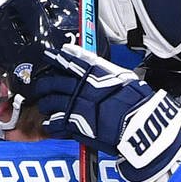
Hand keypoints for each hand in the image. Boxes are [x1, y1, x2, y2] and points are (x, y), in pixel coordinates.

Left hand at [28, 44, 180, 181]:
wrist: (140, 124)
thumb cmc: (138, 102)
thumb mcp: (124, 78)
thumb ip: (106, 72)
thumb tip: (98, 67)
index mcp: (95, 72)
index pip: (70, 61)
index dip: (57, 58)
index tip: (50, 56)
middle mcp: (82, 86)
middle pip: (52, 82)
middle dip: (43, 84)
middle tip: (40, 87)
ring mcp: (76, 105)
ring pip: (49, 102)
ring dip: (45, 104)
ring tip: (45, 106)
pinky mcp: (75, 124)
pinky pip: (54, 122)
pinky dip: (51, 123)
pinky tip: (50, 124)